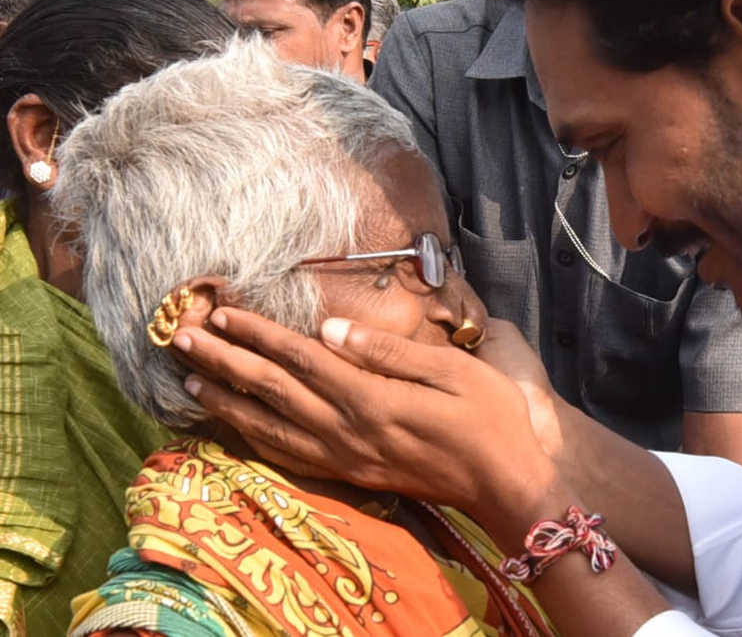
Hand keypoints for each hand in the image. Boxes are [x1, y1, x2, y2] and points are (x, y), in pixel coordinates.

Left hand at [175, 307, 559, 522]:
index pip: (301, 359)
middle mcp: (348, 432)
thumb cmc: (489, 418)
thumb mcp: (452, 371)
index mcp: (372, 399)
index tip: (221, 312)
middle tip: (181, 337)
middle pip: (272, 391)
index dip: (258, 334)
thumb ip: (387, 351)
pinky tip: (234, 426)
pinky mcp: (351, 476)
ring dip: (226, 401)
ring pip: (270, 428)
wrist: (505, 485)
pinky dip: (253, 439)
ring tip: (191, 378)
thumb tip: (329, 329)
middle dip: (224, 361)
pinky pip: (288, 457)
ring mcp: (346, 459)